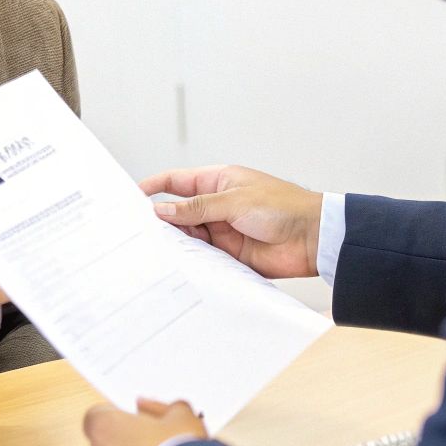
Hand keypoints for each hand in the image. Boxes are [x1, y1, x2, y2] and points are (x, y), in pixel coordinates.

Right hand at [138, 165, 323, 278]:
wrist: (314, 238)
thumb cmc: (283, 207)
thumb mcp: (234, 201)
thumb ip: (197, 208)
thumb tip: (163, 209)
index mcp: (219, 181)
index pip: (177, 181)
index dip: (154, 187)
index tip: (131, 196)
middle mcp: (217, 205)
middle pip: (179, 212)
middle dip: (161, 220)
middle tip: (139, 230)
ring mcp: (223, 230)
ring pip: (189, 236)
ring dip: (176, 242)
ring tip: (157, 249)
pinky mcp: (230, 254)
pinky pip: (204, 257)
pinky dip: (192, 260)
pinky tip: (180, 264)